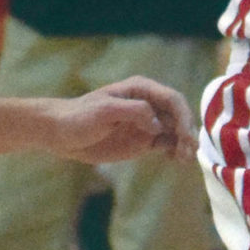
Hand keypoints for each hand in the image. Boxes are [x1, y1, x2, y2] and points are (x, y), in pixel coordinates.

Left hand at [51, 78, 195, 164]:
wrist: (61, 134)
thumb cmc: (79, 117)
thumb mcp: (104, 111)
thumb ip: (133, 111)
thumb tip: (158, 123)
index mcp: (141, 89)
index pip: (172, 99)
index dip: (183, 116)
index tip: (184, 135)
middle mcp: (148, 104)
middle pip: (178, 115)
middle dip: (187, 132)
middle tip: (188, 151)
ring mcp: (146, 124)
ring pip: (175, 131)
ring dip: (184, 144)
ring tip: (184, 160)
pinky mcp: (142, 141)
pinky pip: (165, 144)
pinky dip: (175, 151)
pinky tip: (176, 160)